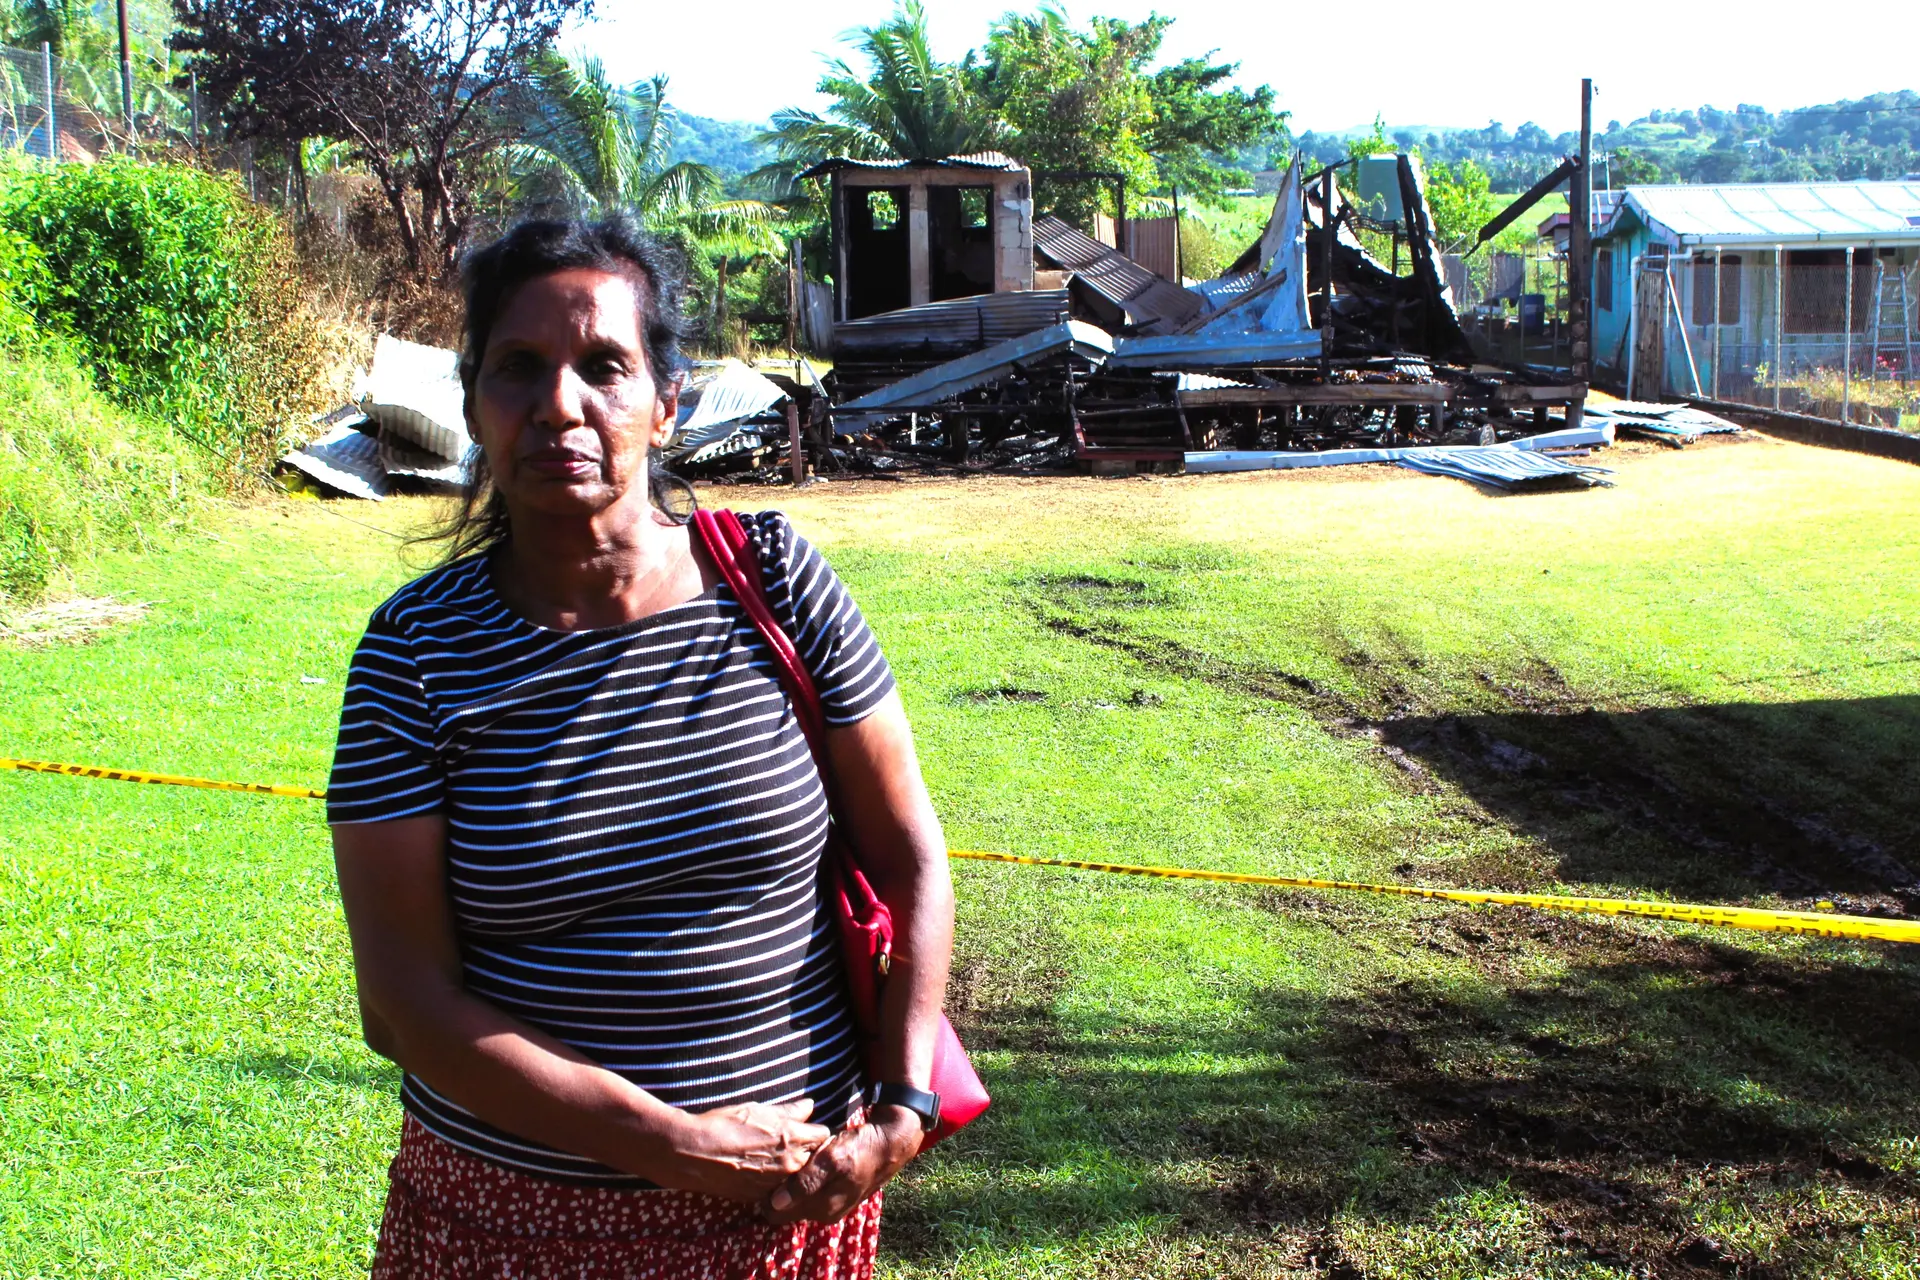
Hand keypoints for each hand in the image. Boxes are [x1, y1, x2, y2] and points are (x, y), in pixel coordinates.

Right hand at [665, 1098, 832, 1203]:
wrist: (693, 1153)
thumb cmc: (724, 1124)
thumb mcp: (759, 1110)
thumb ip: (789, 1111)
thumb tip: (809, 1107)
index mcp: (793, 1139)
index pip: (823, 1135)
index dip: (816, 1131)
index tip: (808, 1129)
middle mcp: (790, 1165)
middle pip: (814, 1158)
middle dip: (808, 1151)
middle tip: (791, 1143)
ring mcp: (776, 1184)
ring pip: (797, 1177)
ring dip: (792, 1169)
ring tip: (772, 1157)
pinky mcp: (761, 1198)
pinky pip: (778, 1190)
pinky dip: (775, 1183)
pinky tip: (759, 1171)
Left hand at [759, 1104, 923, 1224]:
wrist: (890, 1142)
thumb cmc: (860, 1148)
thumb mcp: (832, 1160)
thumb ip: (805, 1182)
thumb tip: (777, 1202)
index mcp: (822, 1208)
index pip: (779, 1212)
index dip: (765, 1196)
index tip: (759, 1173)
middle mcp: (825, 1212)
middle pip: (787, 1207)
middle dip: (774, 1190)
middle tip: (766, 1163)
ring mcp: (831, 1204)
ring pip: (797, 1198)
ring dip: (787, 1184)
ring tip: (778, 1161)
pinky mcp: (836, 1193)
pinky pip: (809, 1191)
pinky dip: (800, 1180)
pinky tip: (798, 1164)